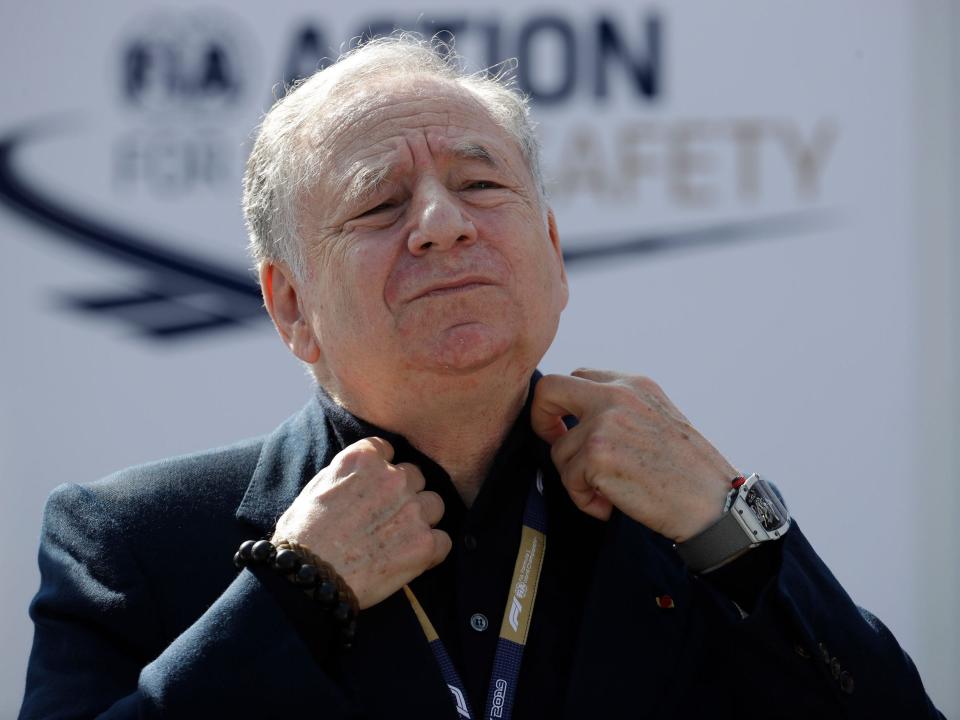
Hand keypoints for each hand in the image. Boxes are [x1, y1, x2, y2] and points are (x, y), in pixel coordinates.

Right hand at [273, 437, 451, 608]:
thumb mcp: (316, 488)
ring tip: (400, 538)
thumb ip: (346, 474)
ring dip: (422, 518)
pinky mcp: (425, 543)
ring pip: (434, 504)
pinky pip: (444, 540)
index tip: (374, 486)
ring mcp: (412, 509)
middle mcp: (393, 478)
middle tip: (386, 517)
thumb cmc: (302, 536)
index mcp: (364, 460)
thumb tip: (360, 475)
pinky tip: (412, 559)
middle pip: (415, 476)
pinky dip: (431, 550)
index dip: (381, 470)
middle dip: (403, 494)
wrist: (309, 576)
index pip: (387, 450)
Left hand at [531, 369, 737, 542]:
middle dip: (540, 419)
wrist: (713, 504)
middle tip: (554, 443)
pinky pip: (568, 481)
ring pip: (559, 450)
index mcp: (633, 384)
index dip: (564, 405)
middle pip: (549, 389)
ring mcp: (604, 423)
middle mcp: (616, 395)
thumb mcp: (657, 419)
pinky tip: (613, 505)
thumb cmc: (687, 472)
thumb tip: (574, 419)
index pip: (577, 376)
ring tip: (612, 493)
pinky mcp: (596, 454)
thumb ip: (619, 410)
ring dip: (578, 480)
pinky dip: (586, 501)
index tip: (566, 429)